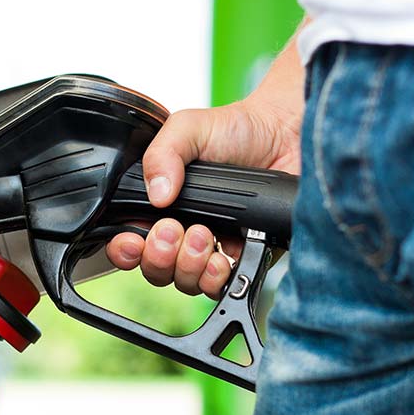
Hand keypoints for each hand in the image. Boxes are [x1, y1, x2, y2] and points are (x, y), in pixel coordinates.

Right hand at [106, 33, 305, 296]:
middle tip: (174, 230)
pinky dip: (216, 279)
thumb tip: (156, 195)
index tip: (134, 240)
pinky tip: (222, 259)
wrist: (287, 136)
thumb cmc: (237, 129)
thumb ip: (161, 154)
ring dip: (188, 265)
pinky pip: (220, 286)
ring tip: (205, 236)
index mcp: (161, 204)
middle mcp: (183, 229)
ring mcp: (212, 247)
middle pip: (155, 268)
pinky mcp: (243, 257)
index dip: (126, 249)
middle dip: (159, 255)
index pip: (130, 239)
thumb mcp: (188, 128)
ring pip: (184, 281)